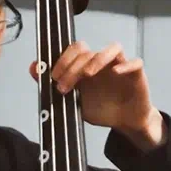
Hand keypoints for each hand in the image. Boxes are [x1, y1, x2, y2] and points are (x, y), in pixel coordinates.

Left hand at [30, 41, 165, 148]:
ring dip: (97, 59)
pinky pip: (135, 62)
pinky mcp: (137, 74)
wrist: (125, 122)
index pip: (74, 49)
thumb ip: (53, 84)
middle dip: (73, 66)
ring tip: (87, 75)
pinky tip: (117, 72)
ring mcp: (120, 65)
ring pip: (112, 48)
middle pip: (88, 51)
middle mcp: (102, 61)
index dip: (62, 60)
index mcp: (86, 65)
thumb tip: (33, 67)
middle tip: (65, 85)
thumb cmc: (100, 108)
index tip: (53, 77)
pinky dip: (126, 65)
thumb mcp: (73, 101)